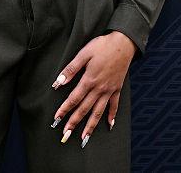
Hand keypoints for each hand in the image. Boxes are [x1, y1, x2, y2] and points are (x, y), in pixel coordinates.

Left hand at [49, 31, 135, 145]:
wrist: (124, 43)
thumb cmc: (102, 46)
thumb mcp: (84, 54)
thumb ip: (71, 69)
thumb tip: (58, 82)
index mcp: (89, 80)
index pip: (74, 98)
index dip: (64, 109)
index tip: (57, 119)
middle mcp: (99, 89)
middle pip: (85, 109)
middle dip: (74, 122)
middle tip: (66, 135)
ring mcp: (110, 90)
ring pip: (99, 112)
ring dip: (91, 126)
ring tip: (84, 137)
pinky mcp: (117, 89)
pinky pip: (114, 105)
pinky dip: (112, 116)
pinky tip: (110, 125)